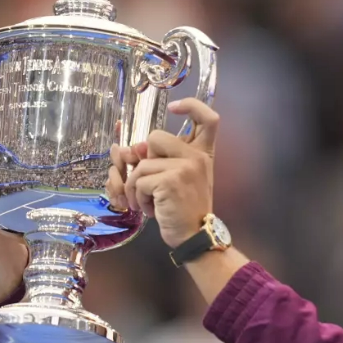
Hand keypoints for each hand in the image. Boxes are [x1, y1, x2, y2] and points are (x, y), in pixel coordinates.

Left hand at [106, 98, 218, 247]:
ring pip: (142, 164)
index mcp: (203, 153)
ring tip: (149, 202)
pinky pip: (139, 181)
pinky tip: (151, 209)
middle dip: (144, 161)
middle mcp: (197, 156)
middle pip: (155, 137)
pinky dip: (138, 198)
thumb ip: (163, 160)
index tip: (175, 107)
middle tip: (152, 183)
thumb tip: (133, 149)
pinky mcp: (170, 181)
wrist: (195, 236)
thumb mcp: (180, 179)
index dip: (191, 105)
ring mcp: (184, 167)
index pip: (208, 118)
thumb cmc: (186, 209)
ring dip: (137, 187)